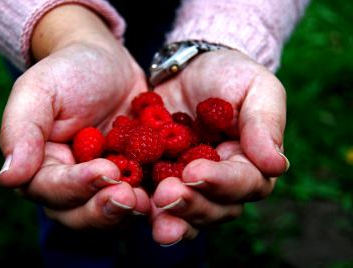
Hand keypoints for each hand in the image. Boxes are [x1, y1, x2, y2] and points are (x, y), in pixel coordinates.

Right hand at [0, 5, 149, 227]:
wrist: (107, 64)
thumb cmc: (69, 72)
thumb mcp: (39, 90)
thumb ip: (21, 131)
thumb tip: (8, 178)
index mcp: (42, 167)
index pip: (51, 189)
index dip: (76, 186)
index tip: (104, 171)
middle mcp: (71, 184)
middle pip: (80, 213)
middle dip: (104, 209)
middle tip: (129, 197)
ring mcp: (104, 185)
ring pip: (111, 212)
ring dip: (129, 212)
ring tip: (148, 201)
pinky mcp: (133, 179)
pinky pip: (141, 197)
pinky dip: (154, 201)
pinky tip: (169, 194)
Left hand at [151, 49, 288, 244]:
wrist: (190, 69)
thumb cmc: (230, 75)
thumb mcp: (256, 87)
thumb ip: (266, 123)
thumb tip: (277, 165)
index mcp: (250, 163)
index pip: (244, 182)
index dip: (221, 182)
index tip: (195, 171)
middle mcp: (222, 183)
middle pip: (215, 208)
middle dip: (192, 205)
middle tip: (166, 195)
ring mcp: (190, 185)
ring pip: (187, 213)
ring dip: (170, 217)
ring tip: (151, 211)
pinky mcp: (161, 179)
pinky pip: (155, 201)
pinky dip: (145, 207)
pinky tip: (130, 203)